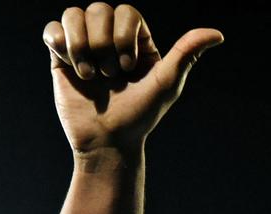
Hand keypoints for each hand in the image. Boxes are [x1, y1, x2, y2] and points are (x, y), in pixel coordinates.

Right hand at [43, 3, 223, 154]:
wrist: (107, 143)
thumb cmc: (139, 117)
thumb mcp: (167, 84)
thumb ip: (188, 53)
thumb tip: (218, 34)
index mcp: (136, 40)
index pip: (126, 11)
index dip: (123, 36)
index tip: (127, 69)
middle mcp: (109, 39)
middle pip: (99, 9)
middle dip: (103, 45)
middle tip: (109, 78)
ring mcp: (84, 47)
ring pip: (74, 14)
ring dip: (81, 46)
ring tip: (89, 76)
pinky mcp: (61, 58)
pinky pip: (52, 29)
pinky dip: (60, 44)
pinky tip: (72, 68)